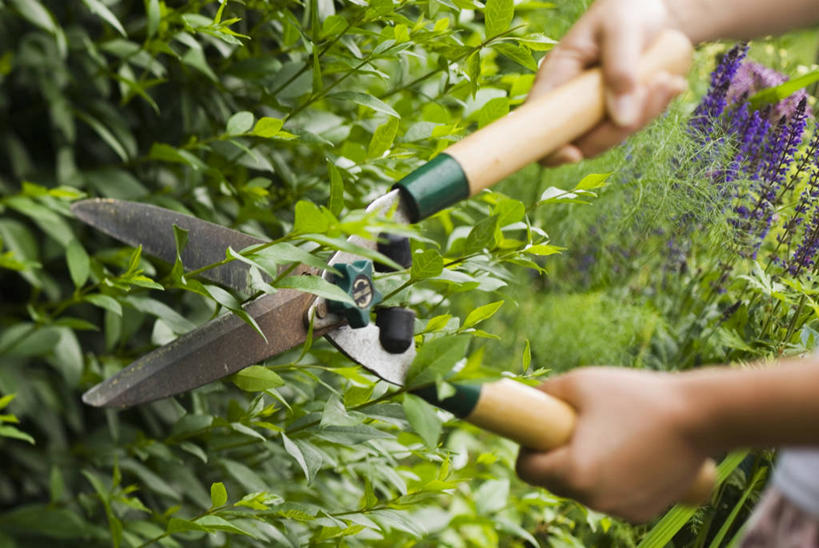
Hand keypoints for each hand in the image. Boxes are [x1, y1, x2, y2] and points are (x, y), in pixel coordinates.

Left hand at [515, 367, 709, 522]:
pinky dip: (614, 478)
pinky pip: (612, 495)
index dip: (529, 447)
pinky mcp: (642, 512)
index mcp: (573, 473)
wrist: (701, 417)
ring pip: (584, 489)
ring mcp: (619, 510)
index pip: (526, 470)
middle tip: (579, 427)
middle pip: (554, 482)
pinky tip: (633, 451)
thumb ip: (545, 393)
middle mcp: (593, 500)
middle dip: (558, 456)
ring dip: (586, 468)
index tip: (544, 429)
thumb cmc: (636, 396)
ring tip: (611, 434)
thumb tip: (526, 400)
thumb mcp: (580, 383)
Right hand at [530, 0, 687, 165]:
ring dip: (644, 114)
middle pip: (580, 141)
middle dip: (617, 129)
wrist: (648, 9)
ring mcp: (592, 110)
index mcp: (556, 76)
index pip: (538, 124)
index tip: (574, 154)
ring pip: (612, 136)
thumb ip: (620, 71)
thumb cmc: (625, 11)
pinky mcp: (616, 111)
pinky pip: (633, 125)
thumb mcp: (622, 30)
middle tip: (653, 87)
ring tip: (667, 80)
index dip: (549, 147)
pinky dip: (655, 109)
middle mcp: (569, 100)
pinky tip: (671, 83)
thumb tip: (622, 119)